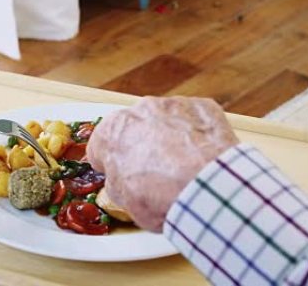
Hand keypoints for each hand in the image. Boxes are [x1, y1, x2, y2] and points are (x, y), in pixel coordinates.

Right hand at [86, 97, 238, 231]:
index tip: (121, 173)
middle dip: (142, 144)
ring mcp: (173, 105)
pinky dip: (199, 135)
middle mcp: (140, 108)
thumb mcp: (124, 201)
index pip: (102, 144)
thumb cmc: (158, 197)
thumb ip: (117, 181)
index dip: (111, 161)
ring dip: (171, 137)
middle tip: (156, 172)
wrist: (204, 189)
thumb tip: (121, 178)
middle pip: (136, 127)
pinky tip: (204, 158)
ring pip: (167, 121)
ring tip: (185, 167)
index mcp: (112, 130)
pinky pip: (196, 120)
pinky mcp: (203, 107)